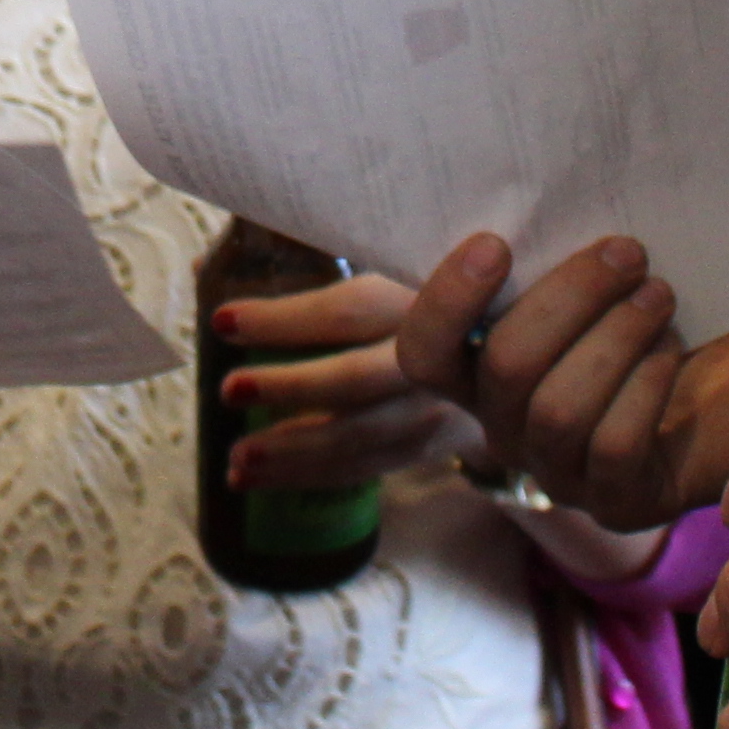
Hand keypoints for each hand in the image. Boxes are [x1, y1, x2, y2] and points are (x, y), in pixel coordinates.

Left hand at [215, 268, 486, 487]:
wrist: (525, 339)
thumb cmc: (432, 283)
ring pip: (361, 440)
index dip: (285, 319)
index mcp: (424, 295)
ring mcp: (441, 410)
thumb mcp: (393, 255)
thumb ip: (311, 252)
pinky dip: (309, 476)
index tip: (223, 321)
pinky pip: (366, 468)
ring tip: (236, 459)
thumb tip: (203, 265)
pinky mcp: (431, 447)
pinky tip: (256, 476)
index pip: (348, 311)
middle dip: (292, 389)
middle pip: (358, 381)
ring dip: (293, 453)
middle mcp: (440, 358)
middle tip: (230, 389)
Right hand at [395, 231, 728, 528]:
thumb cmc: (661, 309)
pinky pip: (614, 446)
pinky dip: (644, 386)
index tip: (496, 243)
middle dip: (568, 298)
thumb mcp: (602, 275)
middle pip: (505, 368)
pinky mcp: (617, 502)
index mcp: (482, 371)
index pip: (425, 353)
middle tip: (627, 251)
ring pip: (559, 409)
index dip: (446, 300)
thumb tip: (544, 189)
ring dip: (614, 338)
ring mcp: (558, 473)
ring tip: (659, 293)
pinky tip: (671, 348)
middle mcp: (506, 429)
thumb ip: (557, 250)